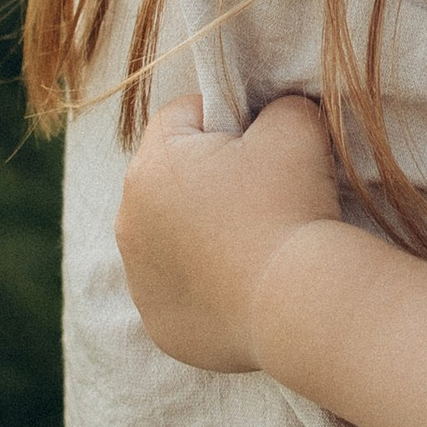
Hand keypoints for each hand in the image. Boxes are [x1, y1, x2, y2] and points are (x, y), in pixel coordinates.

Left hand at [114, 91, 340, 374]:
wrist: (296, 304)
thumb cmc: (290, 206)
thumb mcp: (296, 124)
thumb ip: (278, 104)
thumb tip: (275, 112)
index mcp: (151, 165)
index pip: (183, 116)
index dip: (229, 119)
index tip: (262, 145)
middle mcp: (129, 220)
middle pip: (172, 177)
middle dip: (211, 177)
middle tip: (265, 194)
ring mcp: (139, 278)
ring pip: (172, 234)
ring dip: (204, 231)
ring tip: (257, 241)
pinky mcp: (159, 322)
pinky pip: (180, 287)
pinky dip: (207, 282)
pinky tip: (245, 283)